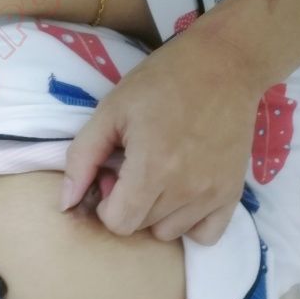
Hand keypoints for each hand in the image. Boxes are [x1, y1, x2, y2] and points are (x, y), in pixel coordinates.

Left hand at [61, 28, 262, 242]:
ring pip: (170, 233)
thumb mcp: (111, 110)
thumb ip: (83, 158)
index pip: (118, 223)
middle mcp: (185, 188)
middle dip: (129, 204)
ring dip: (157, 213)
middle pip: (142, 227)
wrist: (224, 64)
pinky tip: (184, 194)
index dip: (106, 203)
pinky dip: (190, 222)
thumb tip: (66, 203)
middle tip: (135, 167)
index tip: (113, 175)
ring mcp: (213, 194)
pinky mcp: (233, 193)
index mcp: (152, 168)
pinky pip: (206, 235)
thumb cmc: (162, 81)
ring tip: (161, 175)